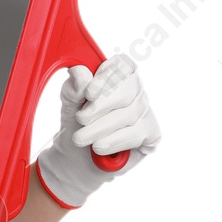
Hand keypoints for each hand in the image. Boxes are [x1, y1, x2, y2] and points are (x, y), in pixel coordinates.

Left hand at [35, 54, 159, 208]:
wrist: (75, 157)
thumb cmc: (76, 124)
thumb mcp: (69, 104)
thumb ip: (73, 87)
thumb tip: (80, 72)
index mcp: (117, 74)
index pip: (123, 64)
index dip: (109, 76)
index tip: (89, 93)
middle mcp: (135, 90)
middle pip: (128, 90)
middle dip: (100, 107)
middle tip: (81, 120)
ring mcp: (146, 111)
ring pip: (130, 114)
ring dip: (100, 128)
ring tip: (81, 138)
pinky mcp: (152, 133)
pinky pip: (137, 134)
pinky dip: (115, 141)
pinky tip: (99, 147)